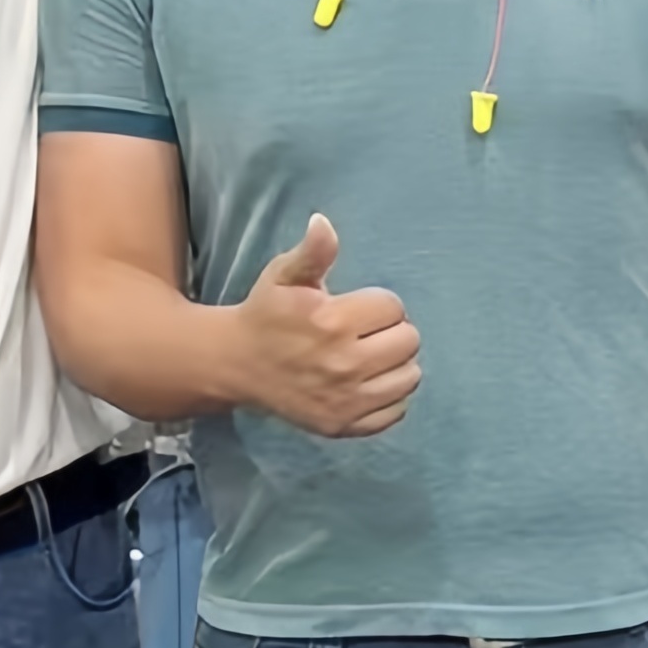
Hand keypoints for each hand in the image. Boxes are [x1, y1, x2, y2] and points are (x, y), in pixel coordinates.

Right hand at [230, 213, 421, 437]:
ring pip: (410, 377)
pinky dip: (389, 397)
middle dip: (391, 332)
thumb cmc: (266, 314)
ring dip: (396, 364)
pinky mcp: (344, 425)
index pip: (393, 307)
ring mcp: (345, 399)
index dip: (378, 305)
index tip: (356, 309)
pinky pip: (396, 411)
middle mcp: (343, 363)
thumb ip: (312, 252)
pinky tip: (367, 383)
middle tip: (366, 333)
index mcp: (331, 321)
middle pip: (409, 341)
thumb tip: (323, 223)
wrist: (236, 364)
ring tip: (370, 356)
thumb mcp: (283, 276)